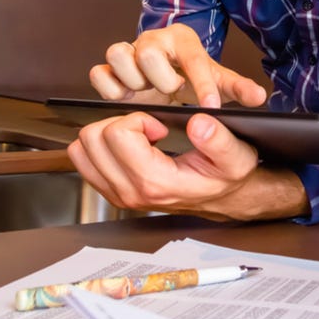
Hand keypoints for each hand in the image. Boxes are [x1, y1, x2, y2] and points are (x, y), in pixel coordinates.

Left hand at [67, 111, 309, 221]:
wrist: (223, 199)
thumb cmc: (227, 176)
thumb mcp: (236, 156)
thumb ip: (219, 140)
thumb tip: (199, 123)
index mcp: (156, 182)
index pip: (117, 135)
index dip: (138, 119)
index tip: (159, 126)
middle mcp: (131, 192)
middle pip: (93, 139)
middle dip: (119, 122)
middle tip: (147, 129)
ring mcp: (118, 195)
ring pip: (81, 150)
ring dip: (107, 133)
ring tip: (137, 137)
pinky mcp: (112, 193)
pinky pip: (83, 161)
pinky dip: (101, 146)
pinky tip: (129, 147)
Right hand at [89, 23, 266, 108]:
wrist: (170, 76)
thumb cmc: (194, 77)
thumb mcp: (219, 82)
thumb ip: (238, 89)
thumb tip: (258, 96)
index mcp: (184, 40)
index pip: (193, 60)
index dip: (201, 85)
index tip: (210, 107)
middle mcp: (153, 41)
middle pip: (148, 52)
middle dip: (160, 79)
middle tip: (169, 93)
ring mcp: (129, 52)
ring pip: (118, 54)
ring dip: (132, 81)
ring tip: (146, 94)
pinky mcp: (110, 69)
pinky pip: (99, 72)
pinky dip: (110, 88)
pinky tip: (126, 100)